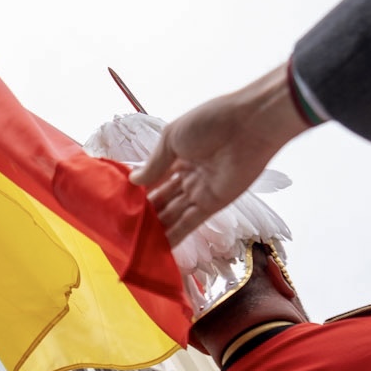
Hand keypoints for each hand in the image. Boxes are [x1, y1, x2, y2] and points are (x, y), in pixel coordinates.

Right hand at [129, 67, 311, 243]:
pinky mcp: (213, 205)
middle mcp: (188, 176)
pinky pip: (189, 223)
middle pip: (163, 199)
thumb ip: (154, 164)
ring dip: (156, 228)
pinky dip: (174, 236)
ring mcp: (200, 192)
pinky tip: (158, 248)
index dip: (139, 192)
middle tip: (123, 229)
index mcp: (178, 155)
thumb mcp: (172, 138)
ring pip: (173, 214)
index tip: (120, 205)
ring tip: (134, 243)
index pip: (154, 178)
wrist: (250, 125)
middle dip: (145, 213)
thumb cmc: (210, 122)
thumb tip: (134, 181)